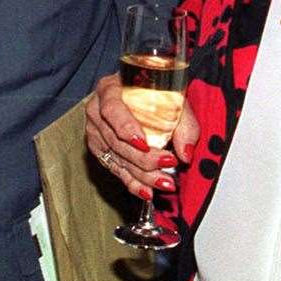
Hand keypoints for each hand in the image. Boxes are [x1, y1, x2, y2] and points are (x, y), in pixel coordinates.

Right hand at [82, 73, 189, 199]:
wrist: (142, 96)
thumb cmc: (155, 91)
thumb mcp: (174, 98)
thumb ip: (184, 123)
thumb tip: (185, 153)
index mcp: (109, 89)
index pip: (112, 110)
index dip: (126, 128)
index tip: (144, 144)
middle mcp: (97, 110)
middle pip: (115, 140)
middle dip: (143, 158)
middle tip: (168, 164)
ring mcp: (96, 132)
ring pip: (116, 158)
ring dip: (142, 175)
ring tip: (165, 183)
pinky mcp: (100, 149)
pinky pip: (115, 169)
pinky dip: (133, 183)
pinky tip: (147, 191)